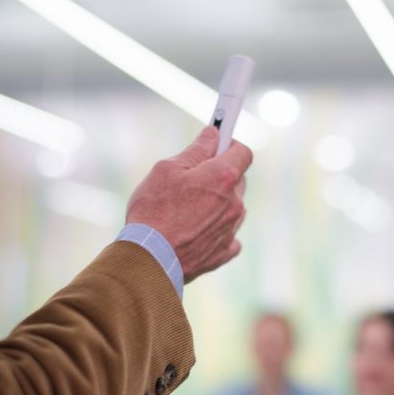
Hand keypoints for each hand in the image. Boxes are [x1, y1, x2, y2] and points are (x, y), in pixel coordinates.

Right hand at [126, 126, 251, 283]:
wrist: (150, 258)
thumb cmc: (154, 211)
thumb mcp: (167, 169)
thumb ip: (195, 150)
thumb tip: (212, 135)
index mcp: (223, 177)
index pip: (243, 152)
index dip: (230, 144)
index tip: (219, 143)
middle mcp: (234, 204)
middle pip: (237, 180)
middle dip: (220, 174)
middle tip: (193, 177)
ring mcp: (231, 229)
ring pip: (232, 207)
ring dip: (217, 203)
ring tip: (186, 209)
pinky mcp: (224, 252)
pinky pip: (228, 234)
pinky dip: (216, 230)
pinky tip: (195, 230)